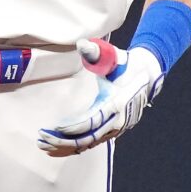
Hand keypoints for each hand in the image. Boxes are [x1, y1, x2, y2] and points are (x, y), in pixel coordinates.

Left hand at [37, 39, 163, 155]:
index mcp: (117, 103)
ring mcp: (117, 128)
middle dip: (64, 141)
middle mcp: (118, 120)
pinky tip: (60, 147)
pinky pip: (94, 142)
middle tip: (42, 139)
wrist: (148, 74)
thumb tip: (81, 44)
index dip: (74, 128)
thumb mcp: (113, 55)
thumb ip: (96, 52)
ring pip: (90, 143)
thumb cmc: (126, 64)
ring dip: (67, 146)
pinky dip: (77, 147)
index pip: (92, 122)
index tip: (56, 128)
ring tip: (44, 146)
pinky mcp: (114, 130)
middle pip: (89, 138)